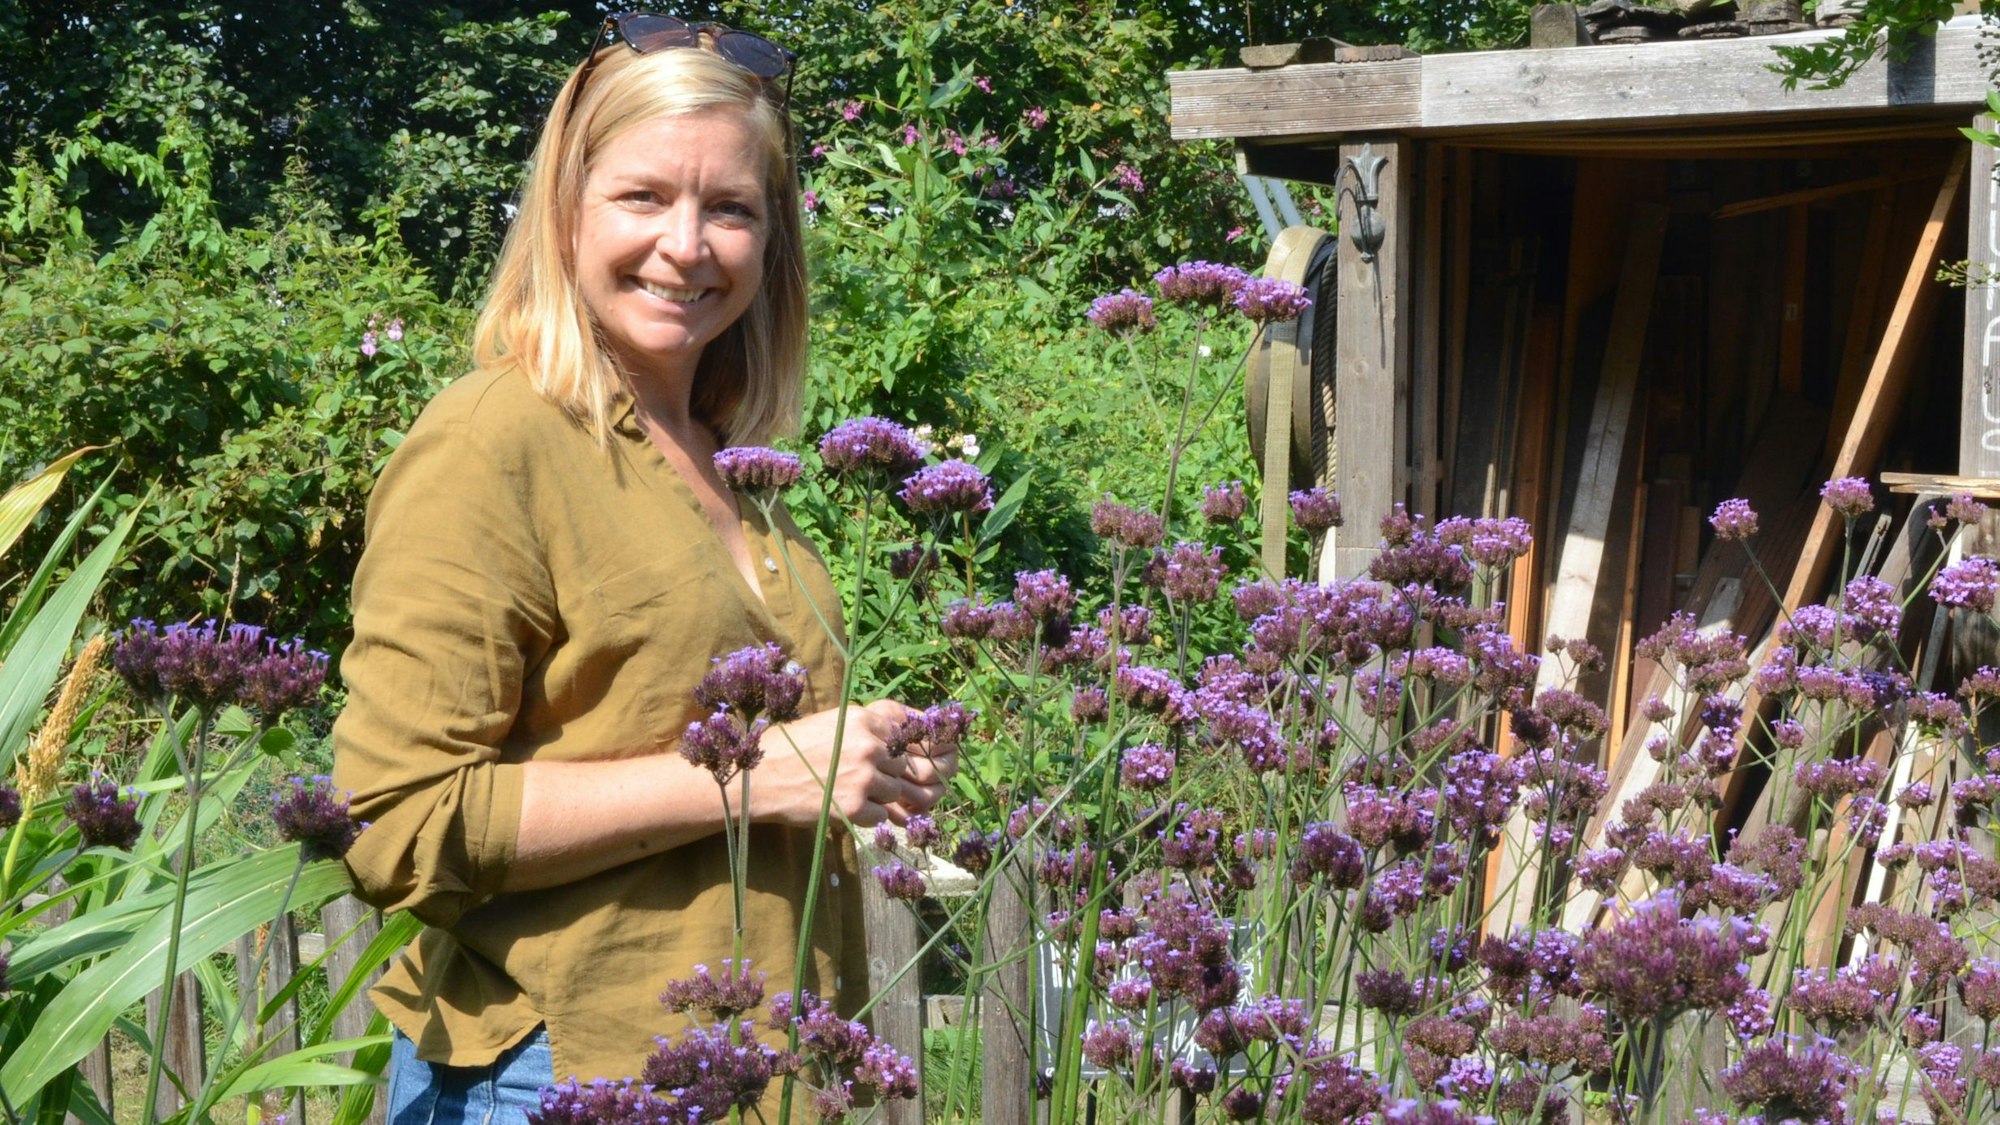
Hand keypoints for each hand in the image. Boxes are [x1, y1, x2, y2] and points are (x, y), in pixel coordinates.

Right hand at [750, 701, 942, 827]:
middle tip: (859, 779)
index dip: (889, 751)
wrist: (759, 780)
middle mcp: (868, 746)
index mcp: (861, 720)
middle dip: (885, 774)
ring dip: (877, 796)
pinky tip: (844, 807)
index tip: (877, 759)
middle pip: (900, 765)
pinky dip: (866, 816)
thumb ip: (860, 728)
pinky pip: (880, 815)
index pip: (900, 736)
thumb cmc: (788, 749)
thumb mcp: (827, 724)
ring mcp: (864, 777)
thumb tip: (890, 738)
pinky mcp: (856, 807)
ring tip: (849, 793)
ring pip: (894, 791)